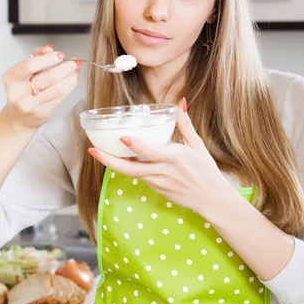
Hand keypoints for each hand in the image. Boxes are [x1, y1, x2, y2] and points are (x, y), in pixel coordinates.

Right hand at [2, 45, 80, 130]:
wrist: (19, 118)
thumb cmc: (22, 92)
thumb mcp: (24, 73)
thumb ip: (36, 57)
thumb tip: (49, 48)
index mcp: (10, 78)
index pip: (30, 65)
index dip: (48, 59)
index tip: (60, 54)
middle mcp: (17, 92)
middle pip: (48, 77)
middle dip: (65, 68)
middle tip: (74, 63)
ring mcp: (29, 104)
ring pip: (57, 89)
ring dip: (70, 78)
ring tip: (75, 71)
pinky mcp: (40, 113)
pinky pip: (60, 98)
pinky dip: (69, 87)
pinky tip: (72, 81)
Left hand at [88, 99, 228, 214]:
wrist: (211, 199)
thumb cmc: (206, 171)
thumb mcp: (198, 146)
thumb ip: (185, 124)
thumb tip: (180, 103)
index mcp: (175, 158)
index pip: (152, 152)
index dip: (137, 147)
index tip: (123, 138)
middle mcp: (164, 172)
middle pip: (132, 169)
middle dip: (110, 160)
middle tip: (93, 150)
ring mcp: (158, 183)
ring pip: (131, 174)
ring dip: (114, 164)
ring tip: (98, 152)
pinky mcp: (156, 190)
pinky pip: (139, 176)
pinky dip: (128, 167)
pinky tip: (118, 158)